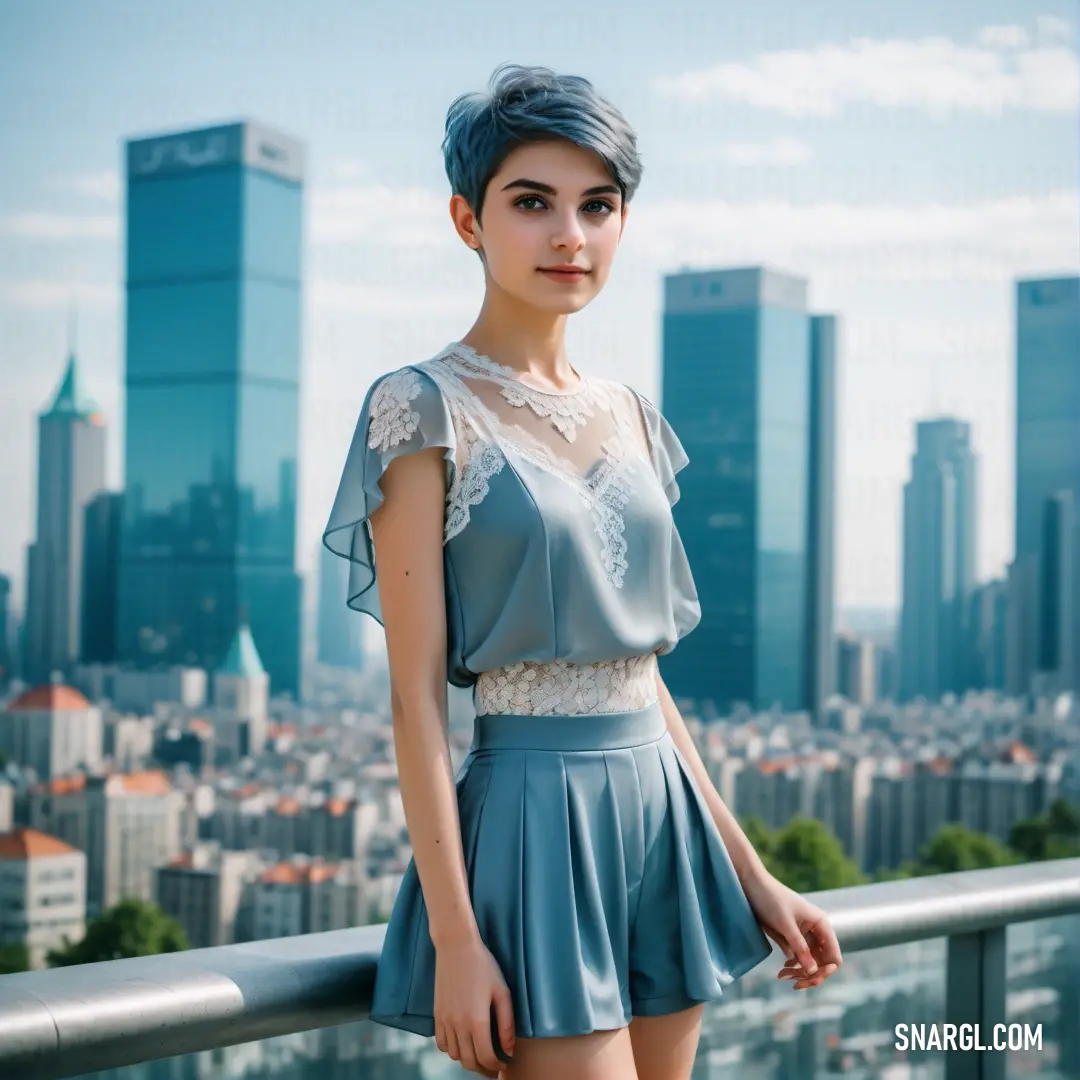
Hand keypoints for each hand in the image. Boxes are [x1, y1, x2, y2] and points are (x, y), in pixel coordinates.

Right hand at [433, 933, 515, 1076]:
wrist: (456, 946)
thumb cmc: (483, 965)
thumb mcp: (502, 991)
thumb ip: (507, 1023)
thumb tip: (509, 1049)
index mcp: (477, 1020)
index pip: (486, 1058)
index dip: (497, 1067)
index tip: (504, 1064)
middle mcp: (458, 1024)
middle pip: (469, 1062)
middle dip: (483, 1068)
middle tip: (494, 1064)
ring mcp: (445, 1020)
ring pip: (455, 1055)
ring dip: (468, 1059)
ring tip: (480, 1053)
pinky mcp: (437, 1014)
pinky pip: (442, 1044)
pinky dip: (452, 1049)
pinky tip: (463, 1042)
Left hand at [741, 869, 842, 989]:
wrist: (752, 884)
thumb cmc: (771, 899)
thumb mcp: (785, 925)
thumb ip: (800, 948)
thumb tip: (813, 972)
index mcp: (822, 924)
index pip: (834, 957)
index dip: (825, 971)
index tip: (808, 976)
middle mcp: (817, 930)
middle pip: (822, 963)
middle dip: (809, 974)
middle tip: (791, 981)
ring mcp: (804, 934)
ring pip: (810, 962)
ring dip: (800, 972)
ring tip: (781, 975)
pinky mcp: (792, 936)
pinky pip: (799, 957)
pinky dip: (793, 966)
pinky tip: (784, 969)